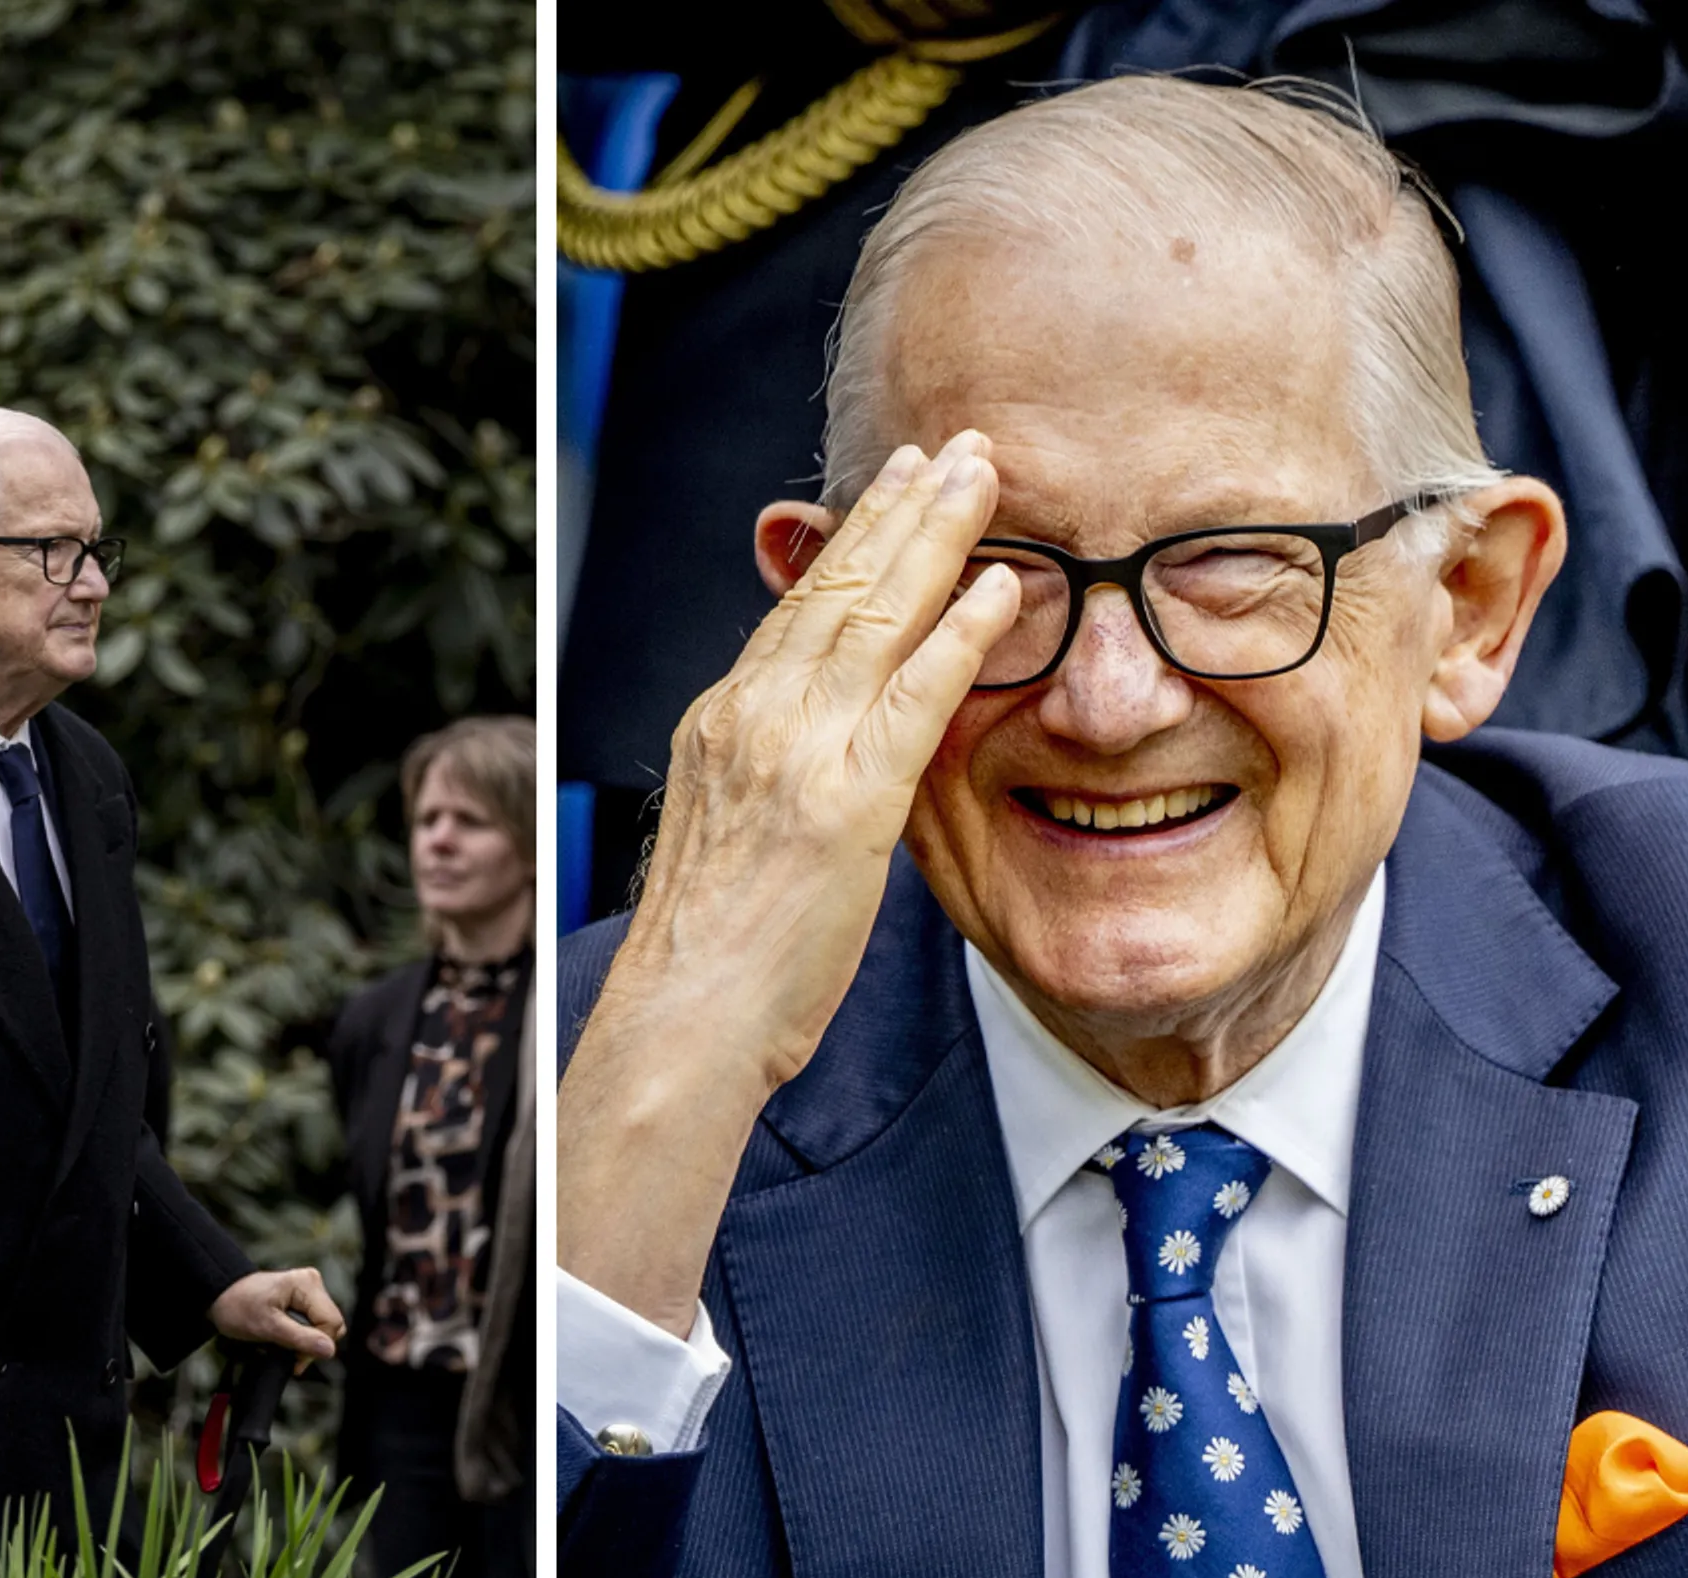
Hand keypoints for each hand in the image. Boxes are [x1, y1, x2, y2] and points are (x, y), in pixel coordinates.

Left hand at [210, 1266, 342, 1368]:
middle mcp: (312, 1284)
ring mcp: (309, 1292)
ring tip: (284, 1346)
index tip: (295, 1358)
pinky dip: (302, 1337)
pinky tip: (286, 1340)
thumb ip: (299, 1338)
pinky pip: (314, 1324)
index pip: (332, 1322)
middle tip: (290, 1355)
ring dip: (307, 1343)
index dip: (317, 1344)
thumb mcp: (267, 1326)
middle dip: (313, 1345)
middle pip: (332, 1325)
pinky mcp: (303, 1301)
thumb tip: (329, 1350)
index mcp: (306, 1284)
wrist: (220, 1297)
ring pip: (324, 1327)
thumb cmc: (238, 1306)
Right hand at [560, 433, 1019, 1336]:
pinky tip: (1005, 585)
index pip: (796, 613)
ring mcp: (793, 754)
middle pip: (834, 590)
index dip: (849, 545)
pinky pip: (913, 696)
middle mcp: (749, 719)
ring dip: (934, 536)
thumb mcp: (727, 839)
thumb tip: (809, 760)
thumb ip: (770, 778)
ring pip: (872, 617)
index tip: (892, 491)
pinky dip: (960, 633)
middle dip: (897, 510)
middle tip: (952, 446)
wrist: (683, 1021)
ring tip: (983, 475)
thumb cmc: (710, 959)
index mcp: (719, 725)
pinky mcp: (842, 801)